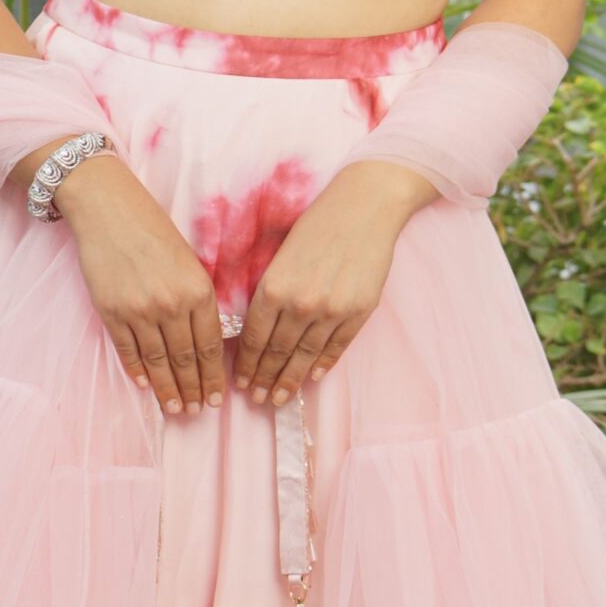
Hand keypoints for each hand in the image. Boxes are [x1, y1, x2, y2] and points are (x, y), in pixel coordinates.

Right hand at [54, 155, 225, 414]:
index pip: (210, 347)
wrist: (108, 210)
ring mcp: (140, 311)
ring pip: (157, 362)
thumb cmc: (153, 229)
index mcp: (198, 290)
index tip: (215, 398)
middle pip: (185, 359)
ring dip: (167, 389)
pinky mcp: (112, 312)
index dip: (213, 377)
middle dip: (192, 389)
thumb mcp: (189, 261)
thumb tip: (204, 339)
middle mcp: (171, 305)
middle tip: (195, 412)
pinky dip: (137, 370)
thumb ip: (198, 298)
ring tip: (174, 407)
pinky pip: (128, 350)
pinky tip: (145, 385)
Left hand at [233, 162, 433, 404]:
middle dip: (264, 379)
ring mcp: (330, 311)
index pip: (254, 337)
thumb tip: (257, 325)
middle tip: (256, 399)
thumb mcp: (281, 253)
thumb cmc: (318, 222)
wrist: (365, 206)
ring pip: (304, 356)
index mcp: (274, 286)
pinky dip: (321, 365)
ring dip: (289, 381)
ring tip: (278, 399)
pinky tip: (311, 377)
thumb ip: (270, 289)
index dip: (246, 363)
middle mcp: (299, 303)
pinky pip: (335, 347)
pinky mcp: (357, 313)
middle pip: (277, 352)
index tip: (240, 381)